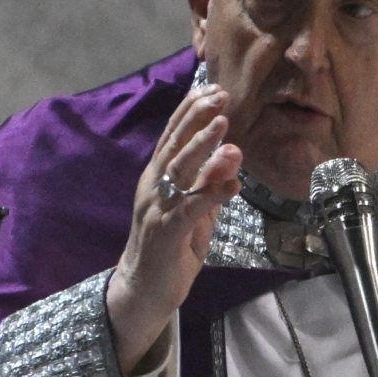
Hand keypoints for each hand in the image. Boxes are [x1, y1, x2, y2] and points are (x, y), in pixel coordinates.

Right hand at [106, 83, 243, 369]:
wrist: (145, 288)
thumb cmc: (173, 244)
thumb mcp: (195, 207)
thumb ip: (210, 181)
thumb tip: (233, 151)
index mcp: (157, 176)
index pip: (172, 135)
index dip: (191, 110)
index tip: (213, 88)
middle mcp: (153, 186)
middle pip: (174, 145)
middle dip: (197, 118)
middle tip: (220, 96)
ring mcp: (157, 209)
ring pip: (179, 171)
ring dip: (202, 147)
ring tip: (223, 126)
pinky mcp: (166, 234)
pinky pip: (189, 210)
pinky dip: (211, 194)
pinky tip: (232, 183)